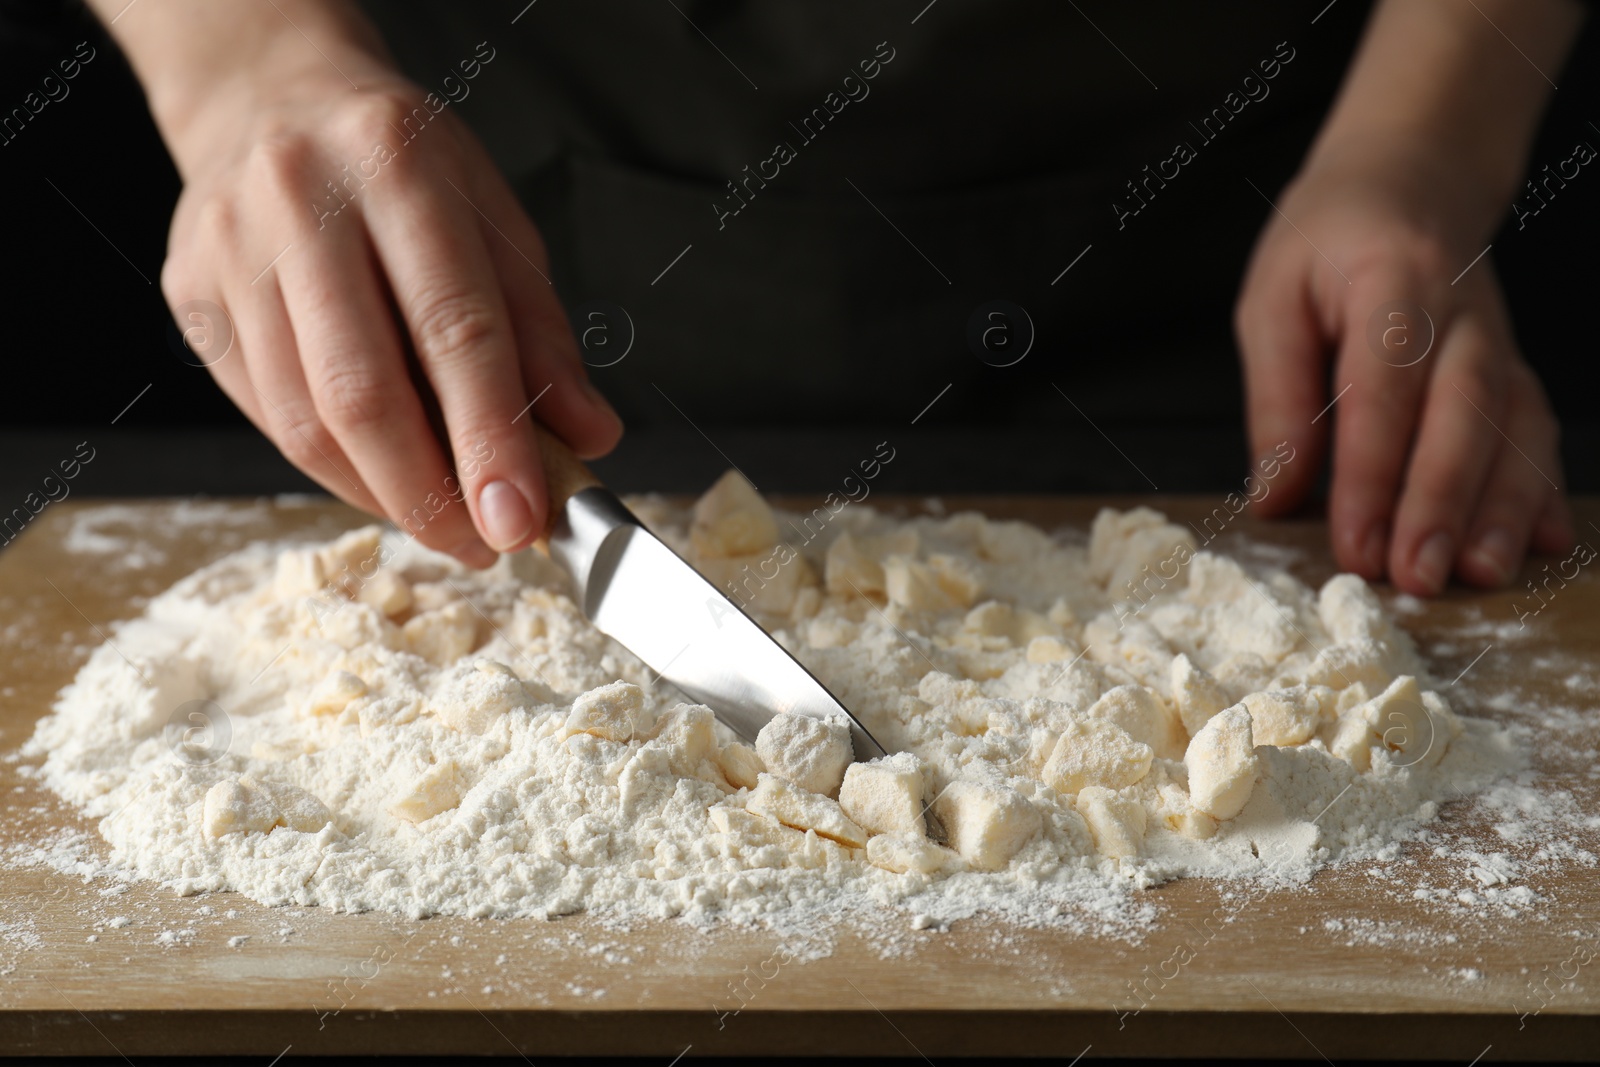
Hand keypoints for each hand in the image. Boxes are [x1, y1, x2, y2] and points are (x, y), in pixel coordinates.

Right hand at [159, 57, 620, 566]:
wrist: (272, 98)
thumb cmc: (404, 167)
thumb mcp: (496, 222)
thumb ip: (542, 335)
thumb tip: (589, 438)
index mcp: (399, 166)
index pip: (454, 329)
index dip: (490, 438)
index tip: (521, 518)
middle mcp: (303, 201)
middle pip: (364, 391)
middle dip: (431, 494)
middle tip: (483, 546)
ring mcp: (231, 249)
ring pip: (305, 420)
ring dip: (383, 496)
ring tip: (444, 524)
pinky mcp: (192, 295)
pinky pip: (267, 416)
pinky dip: (334, 470)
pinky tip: (384, 481)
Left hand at [1235, 139, 1572, 594]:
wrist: (1410, 176)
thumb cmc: (1327, 240)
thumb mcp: (1273, 299)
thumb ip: (1276, 396)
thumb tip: (1273, 495)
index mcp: (1391, 283)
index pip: (1381, 393)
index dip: (1370, 476)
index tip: (1354, 545)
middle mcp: (1460, 314)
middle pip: (1459, 416)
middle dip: (1439, 504)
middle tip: (1416, 577)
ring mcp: (1497, 340)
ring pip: (1512, 428)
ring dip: (1501, 509)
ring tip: (1483, 575)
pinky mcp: (1512, 364)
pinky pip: (1537, 428)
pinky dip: (1542, 487)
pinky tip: (1545, 543)